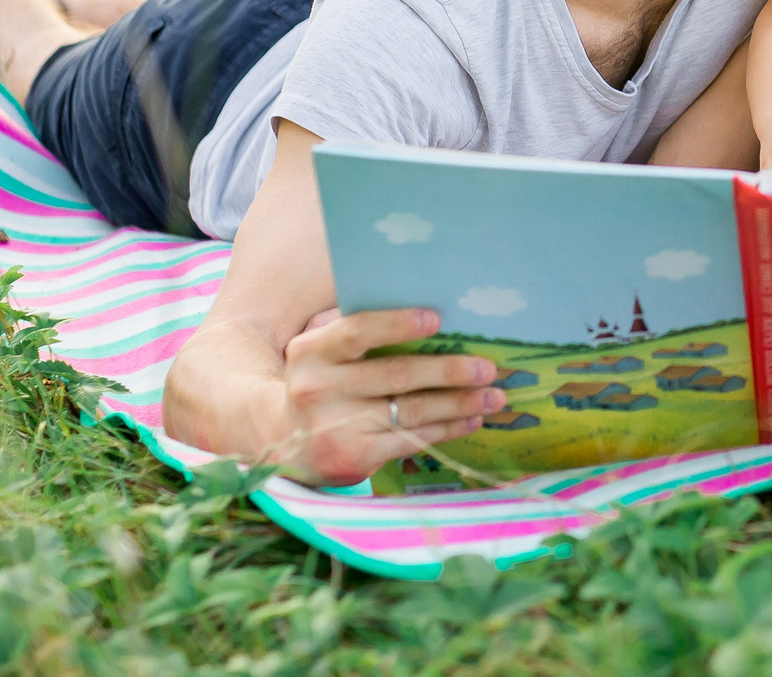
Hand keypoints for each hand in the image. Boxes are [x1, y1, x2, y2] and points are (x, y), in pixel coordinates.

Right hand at [269, 306, 506, 486]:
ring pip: (411, 411)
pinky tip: (471, 419)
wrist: (277, 439)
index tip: (438, 320)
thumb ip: (358, 330)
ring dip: (459, 403)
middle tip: (488, 368)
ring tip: (494, 395)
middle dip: (449, 371)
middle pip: (396, 375)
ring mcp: (335, 428)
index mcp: (311, 351)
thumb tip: (431, 313)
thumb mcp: (322, 349)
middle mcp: (318, 389)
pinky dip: (446, 429)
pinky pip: (411, 440)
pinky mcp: (352, 459)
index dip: (398, 325)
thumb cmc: (318, 380)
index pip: (357, 331)